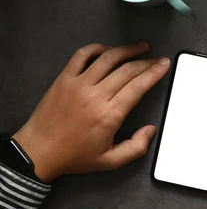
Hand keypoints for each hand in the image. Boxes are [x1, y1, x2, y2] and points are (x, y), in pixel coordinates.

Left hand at [12, 42, 169, 181]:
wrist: (38, 151)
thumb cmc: (74, 156)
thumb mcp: (111, 161)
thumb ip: (136, 147)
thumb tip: (151, 129)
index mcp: (109, 115)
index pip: (138, 86)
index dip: (154, 72)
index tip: (164, 65)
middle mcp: (94, 96)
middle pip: (127, 70)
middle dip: (147, 62)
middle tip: (158, 59)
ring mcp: (77, 84)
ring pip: (108, 58)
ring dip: (127, 49)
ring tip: (140, 47)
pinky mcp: (64, 79)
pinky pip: (82, 55)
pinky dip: (98, 48)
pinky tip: (109, 50)